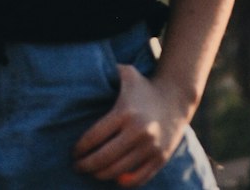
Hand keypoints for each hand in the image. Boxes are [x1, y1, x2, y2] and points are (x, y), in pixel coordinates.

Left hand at [72, 66, 190, 185]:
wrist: (176, 97)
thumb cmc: (144, 86)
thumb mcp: (126, 73)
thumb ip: (106, 71)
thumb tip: (83, 70)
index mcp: (124, 112)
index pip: (94, 136)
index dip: (80, 148)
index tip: (73, 152)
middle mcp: (137, 131)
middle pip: (103, 158)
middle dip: (85, 165)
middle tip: (77, 166)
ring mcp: (150, 147)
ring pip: (118, 171)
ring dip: (100, 175)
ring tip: (92, 172)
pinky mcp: (160, 158)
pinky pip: (138, 178)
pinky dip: (124, 182)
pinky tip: (114, 178)